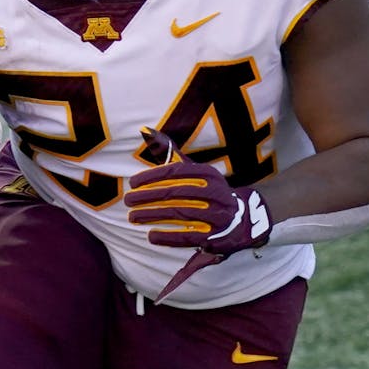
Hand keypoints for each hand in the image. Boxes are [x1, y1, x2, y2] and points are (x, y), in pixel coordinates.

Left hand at [125, 128, 271, 299]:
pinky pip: (187, 236)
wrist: (240, 220)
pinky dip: (167, 236)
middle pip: (175, 192)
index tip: (133, 182)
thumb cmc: (209, 192)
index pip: (177, 171)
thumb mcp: (197, 172)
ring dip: (152, 214)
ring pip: (179, 213)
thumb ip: (173, 155)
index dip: (152, 176)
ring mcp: (217, 214)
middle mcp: (215, 192)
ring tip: (133, 216)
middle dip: (148, 196)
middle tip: (128, 200)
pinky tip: (150, 235)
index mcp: (209, 174)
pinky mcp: (215, 236)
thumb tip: (147, 131)